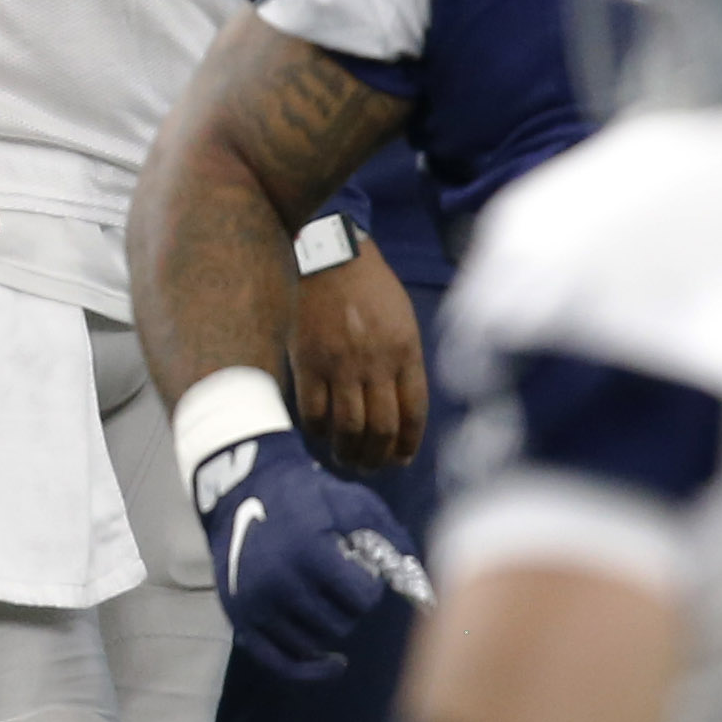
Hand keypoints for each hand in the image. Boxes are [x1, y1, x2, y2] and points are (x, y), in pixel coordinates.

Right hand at [197, 431, 401, 679]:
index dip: (369, 587)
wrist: (245, 491)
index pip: (363, 599)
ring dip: (328, 628)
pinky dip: (309, 669)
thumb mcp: (354, 502)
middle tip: (341, 586)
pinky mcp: (240, 619)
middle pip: (340, 625)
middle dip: (349, 608)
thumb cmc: (308, 497)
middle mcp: (280, 584)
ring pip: (314, 644)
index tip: (360, 571)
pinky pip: (280, 662)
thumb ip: (390, 537)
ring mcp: (257, 606)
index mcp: (310, 553)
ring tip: (326, 602)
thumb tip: (420, 584)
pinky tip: (334, 664)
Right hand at [292, 245, 428, 472]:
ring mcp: (341, 366)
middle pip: (381, 428)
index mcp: (405, 351)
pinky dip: (317, 431)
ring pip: (348, 428)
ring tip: (345, 459)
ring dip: (348, 452)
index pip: (414, 413)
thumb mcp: (401, 318)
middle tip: (370, 467)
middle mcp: (376, 364)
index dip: (408, 444)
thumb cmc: (367, 285)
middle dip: (377, 457)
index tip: (400, 460)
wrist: (328, 254)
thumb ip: (403, 358)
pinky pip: (313, 412)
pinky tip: (319, 434)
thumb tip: (398, 405)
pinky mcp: (308, 363)